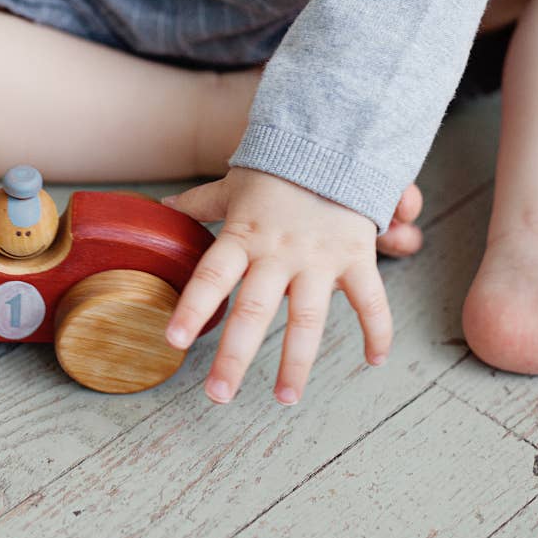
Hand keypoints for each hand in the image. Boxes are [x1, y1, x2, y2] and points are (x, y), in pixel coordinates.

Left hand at [161, 166, 391, 404]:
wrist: (337, 138)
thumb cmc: (280, 166)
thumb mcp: (235, 184)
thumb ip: (200, 203)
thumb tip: (159, 207)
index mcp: (244, 234)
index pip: (212, 274)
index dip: (192, 307)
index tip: (173, 341)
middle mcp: (278, 252)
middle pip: (254, 310)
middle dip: (235, 356)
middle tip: (218, 396)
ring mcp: (319, 258)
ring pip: (308, 318)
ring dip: (297, 362)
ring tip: (285, 398)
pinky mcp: (356, 256)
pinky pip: (369, 299)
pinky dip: (377, 330)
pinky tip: (375, 362)